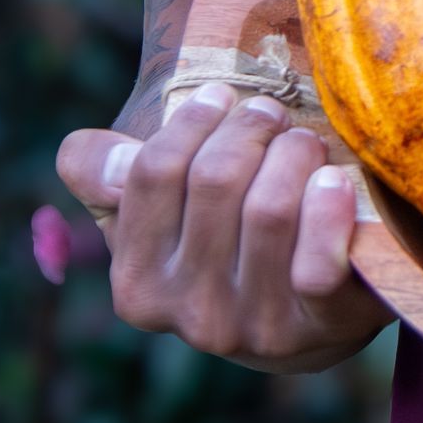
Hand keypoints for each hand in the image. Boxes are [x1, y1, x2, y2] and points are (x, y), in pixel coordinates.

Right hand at [57, 81, 385, 373]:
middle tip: (273, 115)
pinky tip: (333, 181)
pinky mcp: (318, 325)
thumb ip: (108, 176)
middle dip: (250, 128)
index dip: (192, 120)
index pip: (152, 173)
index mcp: (138, 282)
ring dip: (294, 154)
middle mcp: (189, 314)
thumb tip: (88, 155)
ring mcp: (255, 325)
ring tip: (304, 144)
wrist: (311, 312)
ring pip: (267, 208)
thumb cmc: (228, 236)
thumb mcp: (160, 210)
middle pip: (215, 180)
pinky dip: (327, 208)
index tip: (222, 97)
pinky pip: (316, 262)